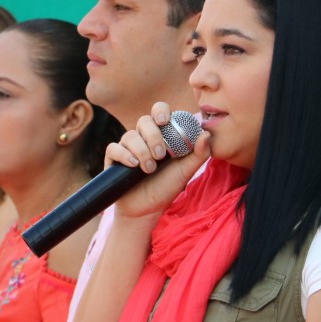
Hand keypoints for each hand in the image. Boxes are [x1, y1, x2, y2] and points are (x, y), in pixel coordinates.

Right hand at [106, 102, 211, 220]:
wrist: (147, 210)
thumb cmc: (167, 187)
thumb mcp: (186, 171)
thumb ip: (199, 154)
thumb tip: (206, 134)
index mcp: (161, 134)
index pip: (159, 111)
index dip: (161, 111)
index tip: (165, 122)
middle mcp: (143, 137)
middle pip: (144, 120)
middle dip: (153, 136)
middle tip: (160, 155)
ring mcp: (128, 147)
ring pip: (130, 135)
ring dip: (142, 151)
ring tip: (149, 169)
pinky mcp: (114, 158)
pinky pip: (114, 148)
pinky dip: (124, 155)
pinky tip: (133, 165)